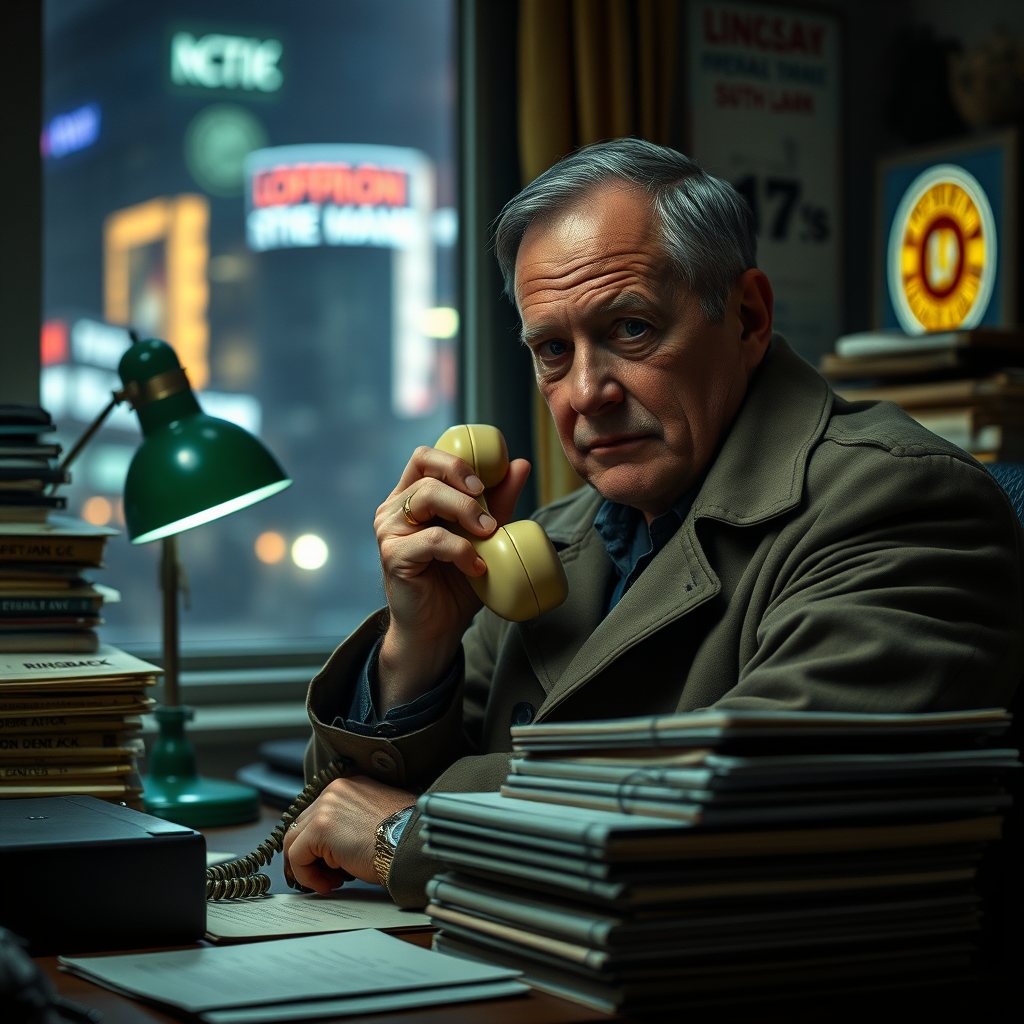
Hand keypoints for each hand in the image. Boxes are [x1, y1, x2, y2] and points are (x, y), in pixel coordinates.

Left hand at [281, 775, 416, 891]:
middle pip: (302, 826)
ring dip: (309, 867)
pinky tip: (327, 884)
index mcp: (348, 785)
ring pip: (295, 841)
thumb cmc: (401, 836)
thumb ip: (351, 820)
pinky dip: (306, 875)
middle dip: (311, 856)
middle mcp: (334, 790)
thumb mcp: (374, 818)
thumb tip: (334, 844)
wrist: (410, 844)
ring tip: (330, 882)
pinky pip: (297, 856)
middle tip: (329, 876)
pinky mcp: (319, 827)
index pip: (317, 814)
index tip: (325, 863)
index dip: (318, 843)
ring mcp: (325, 806)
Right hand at [374, 445, 530, 709]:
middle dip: (464, 483)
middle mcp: (394, 508)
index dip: (455, 461)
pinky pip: (432, 539)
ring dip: (466, 512)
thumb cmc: (457, 581)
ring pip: (427, 497)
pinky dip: (461, 550)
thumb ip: (497, 501)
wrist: (438, 628)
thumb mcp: (483, 536)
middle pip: (427, 471)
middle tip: (489, 510)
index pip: (424, 457)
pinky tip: (477, 567)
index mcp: (411, 496)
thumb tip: (520, 465)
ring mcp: (389, 530)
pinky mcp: (393, 555)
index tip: (485, 482)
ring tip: (488, 534)